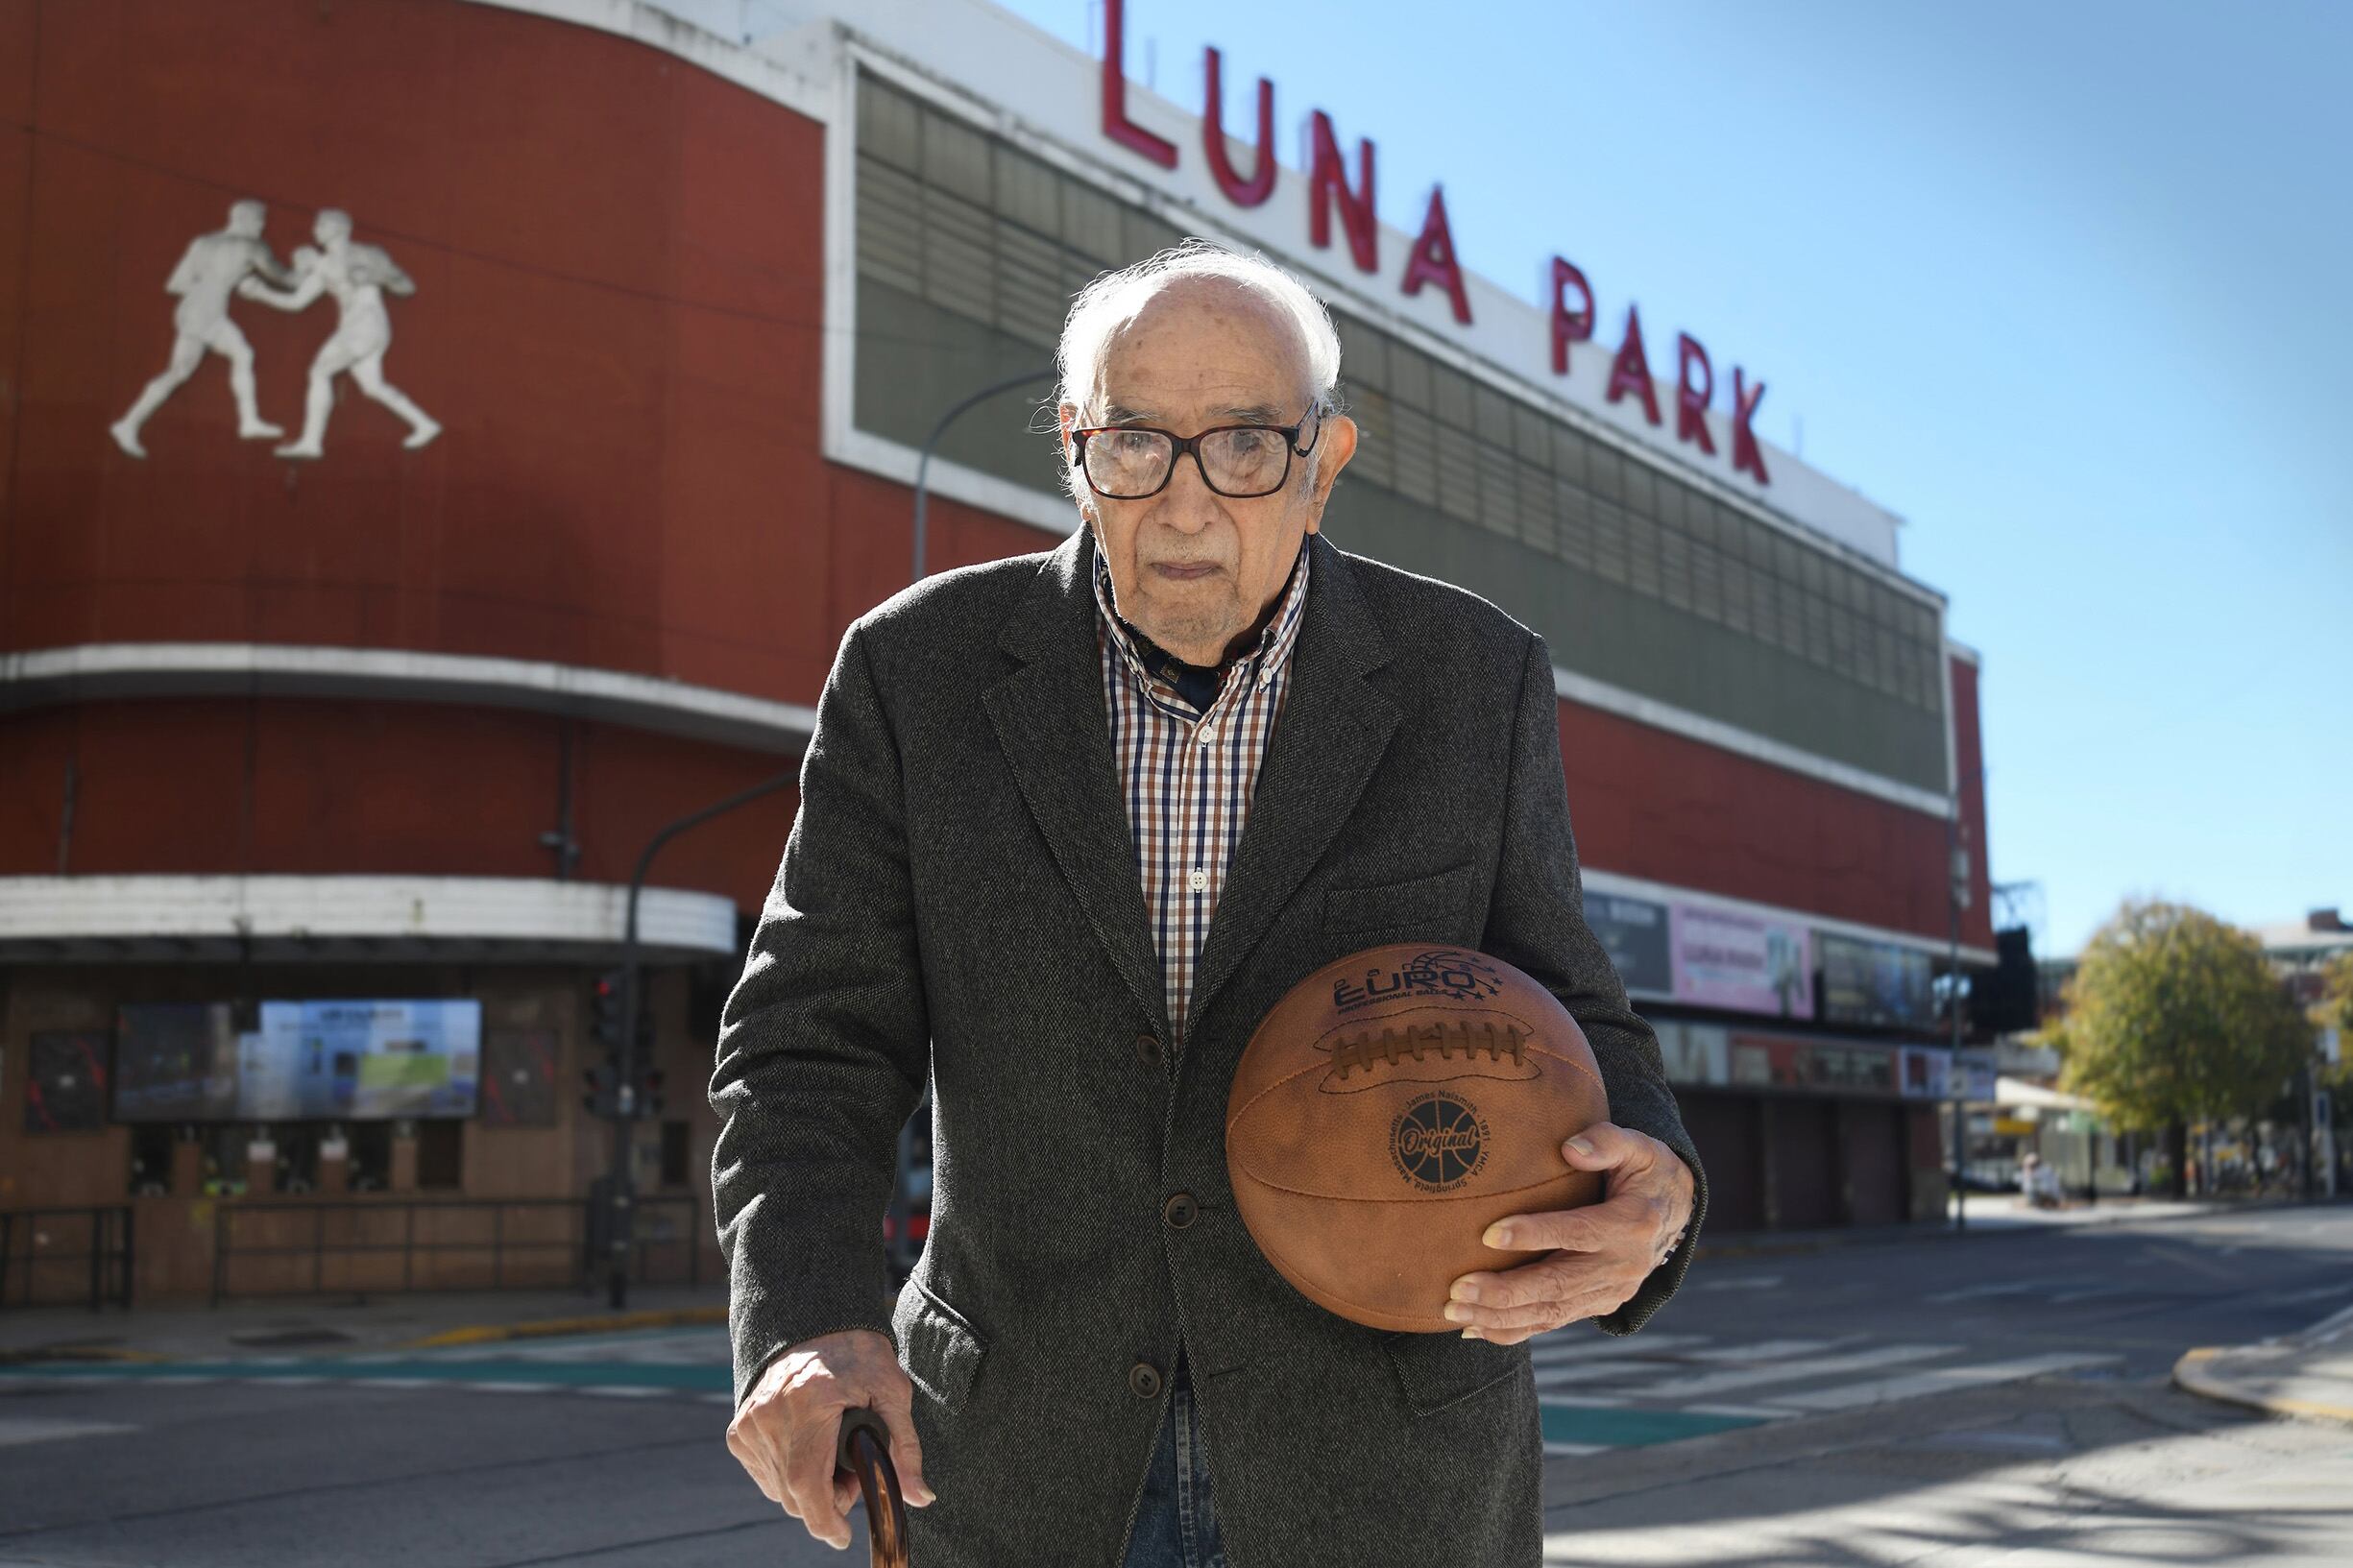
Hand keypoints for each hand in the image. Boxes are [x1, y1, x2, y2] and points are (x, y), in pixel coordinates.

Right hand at [726, 1328, 934, 1549]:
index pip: (808, 1483)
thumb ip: (904, 1447)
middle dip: (828, 1501)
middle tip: (853, 1473)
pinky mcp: (737, 1431)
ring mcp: (748, 1425)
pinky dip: (788, 1477)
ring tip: (833, 1456)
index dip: (826, 1519)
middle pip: (794, 1494)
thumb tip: (921, 1497)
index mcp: (808, 1405)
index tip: (843, 1536)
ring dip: (808, 1490)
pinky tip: (810, 1452)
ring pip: (778, 1491)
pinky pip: (765, 1476)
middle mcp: (769, 1417)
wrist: (813, 1322)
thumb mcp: (892, 1391)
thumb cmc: (857, 1354)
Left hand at [1442, 1121, 1695, 1345]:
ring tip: (1453, 1310)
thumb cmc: (1645, 1170)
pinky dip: (1512, 1330)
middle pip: (1557, 1285)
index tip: (1489, 1234)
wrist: (1675, 1212)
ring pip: (1550, 1312)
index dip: (1534, 1234)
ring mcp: (1609, 1292)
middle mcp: (1621, 1266)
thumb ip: (1607, 1141)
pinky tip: (1473, 1328)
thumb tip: (1570, 1148)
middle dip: (1505, 1291)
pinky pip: (1551, 1322)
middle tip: (1458, 1288)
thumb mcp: (1638, 1147)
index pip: (1577, 1232)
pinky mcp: (1596, 1305)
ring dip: (1499, 1316)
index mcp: (1630, 1224)